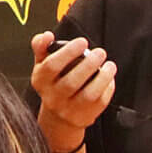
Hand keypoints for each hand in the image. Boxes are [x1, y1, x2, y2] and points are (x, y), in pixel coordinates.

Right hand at [28, 31, 116, 150]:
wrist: (58, 117)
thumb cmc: (52, 84)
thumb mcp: (42, 66)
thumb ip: (41, 48)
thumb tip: (47, 35)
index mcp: (41, 81)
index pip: (52, 66)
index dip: (68, 52)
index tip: (82, 42)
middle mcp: (53, 97)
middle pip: (71, 81)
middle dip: (88, 64)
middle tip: (100, 52)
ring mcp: (69, 109)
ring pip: (88, 94)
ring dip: (102, 78)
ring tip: (110, 65)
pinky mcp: (84, 116)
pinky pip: (99, 102)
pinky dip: (107, 88)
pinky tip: (109, 77)